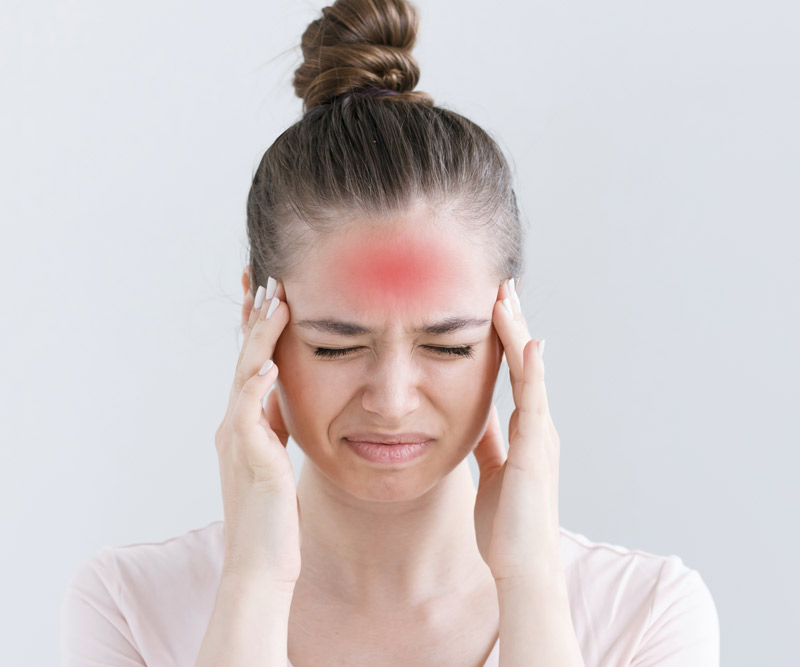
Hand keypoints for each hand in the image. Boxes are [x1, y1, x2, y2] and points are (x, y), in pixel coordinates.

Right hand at [214, 279, 300, 587]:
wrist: (261, 563)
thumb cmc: (274, 517)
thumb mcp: (275, 459)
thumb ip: (274, 427)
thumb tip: (283, 396)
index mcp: (245, 425)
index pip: (252, 364)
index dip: (258, 329)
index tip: (269, 294)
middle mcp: (236, 426)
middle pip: (245, 359)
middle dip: (255, 318)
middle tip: (267, 278)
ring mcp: (238, 440)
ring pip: (246, 375)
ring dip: (259, 337)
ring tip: (273, 302)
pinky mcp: (249, 459)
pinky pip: (249, 414)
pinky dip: (256, 385)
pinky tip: (269, 362)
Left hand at [472, 279, 561, 582]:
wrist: (522, 568)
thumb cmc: (507, 526)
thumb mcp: (493, 471)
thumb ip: (489, 441)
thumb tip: (476, 414)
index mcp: (525, 431)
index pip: (515, 373)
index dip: (504, 340)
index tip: (492, 307)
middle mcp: (538, 427)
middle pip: (525, 363)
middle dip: (512, 324)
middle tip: (501, 286)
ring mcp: (541, 436)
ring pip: (531, 373)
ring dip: (518, 334)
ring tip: (507, 298)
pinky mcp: (536, 451)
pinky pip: (535, 402)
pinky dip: (533, 371)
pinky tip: (527, 343)